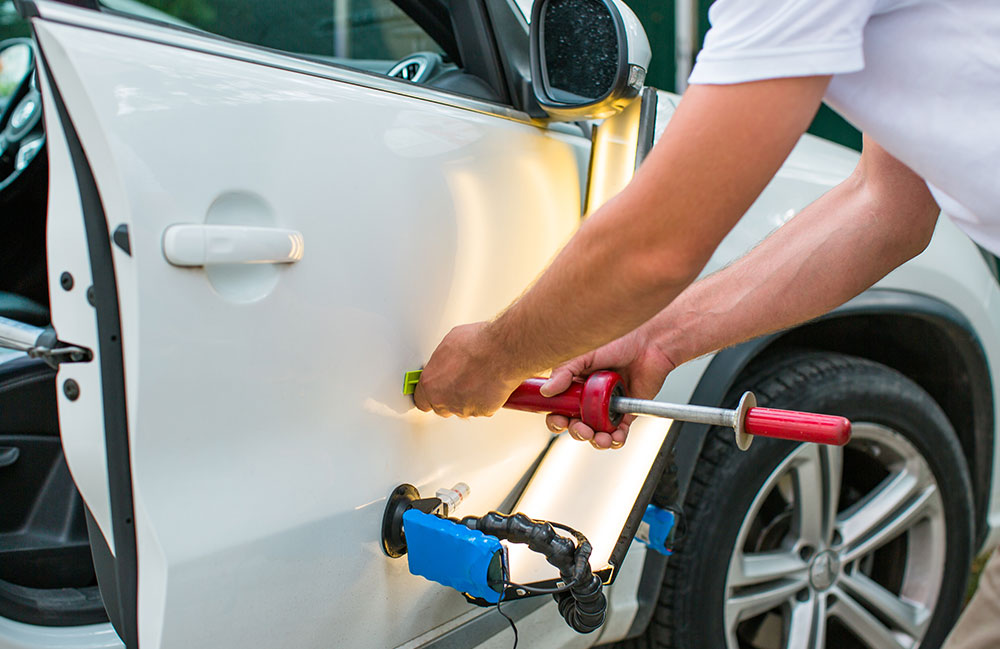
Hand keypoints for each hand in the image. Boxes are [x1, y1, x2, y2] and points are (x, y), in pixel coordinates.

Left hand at [413, 322, 522, 417]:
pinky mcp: (483, 411)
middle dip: (449, 396)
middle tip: (459, 382)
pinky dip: (485, 399)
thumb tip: (447, 360)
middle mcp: (444, 399)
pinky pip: (482, 408)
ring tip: (478, 378)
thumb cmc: (477, 344)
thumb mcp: (449, 344)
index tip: (432, 392)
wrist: (501, 352)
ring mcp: (463, 408)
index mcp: (430, 383)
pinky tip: (489, 384)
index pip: (420, 400)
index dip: (428, 395)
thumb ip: (442, 361)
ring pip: (462, 408)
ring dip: (467, 397)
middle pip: (441, 407)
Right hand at [542, 327, 675, 449]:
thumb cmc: (619, 342)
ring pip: (596, 432)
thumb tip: (546, 391)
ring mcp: (608, 407)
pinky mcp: (626, 413)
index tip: (559, 420)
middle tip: (581, 429)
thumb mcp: (585, 354)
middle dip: (576, 432)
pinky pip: (618, 433)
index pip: (560, 408)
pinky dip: (616, 440)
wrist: (649, 344)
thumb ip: (565, 372)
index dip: (556, 418)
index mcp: (576, 385)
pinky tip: (614, 437)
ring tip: (599, 437)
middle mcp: (590, 398)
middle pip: (576, 424)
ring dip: (595, 440)